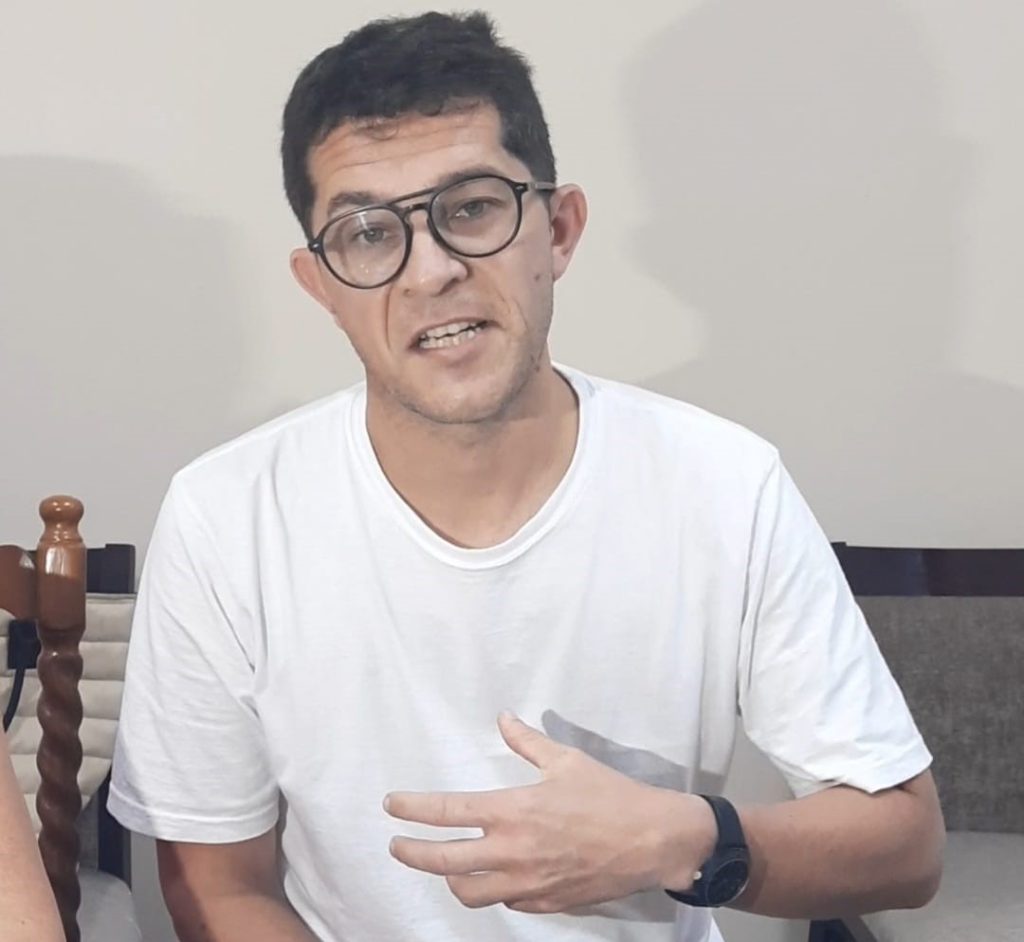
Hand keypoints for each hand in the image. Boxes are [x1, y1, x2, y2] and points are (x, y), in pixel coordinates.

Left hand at [384, 712, 715, 912]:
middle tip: (397, 845)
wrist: (653, 840)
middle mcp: (513, 852)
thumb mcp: (566, 761)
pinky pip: (506, 902)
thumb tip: (503, 719)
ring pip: (469, 892)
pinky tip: (494, 878)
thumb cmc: (610, 795)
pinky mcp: (546, 903)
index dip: (413, 809)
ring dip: (450, 878)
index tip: (392, 806)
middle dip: (412, 854)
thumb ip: (527, 742)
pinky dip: (492, 890)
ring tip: (445, 865)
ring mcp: (527, 884)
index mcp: (514, 812)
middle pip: (444, 861)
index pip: (448, 811)